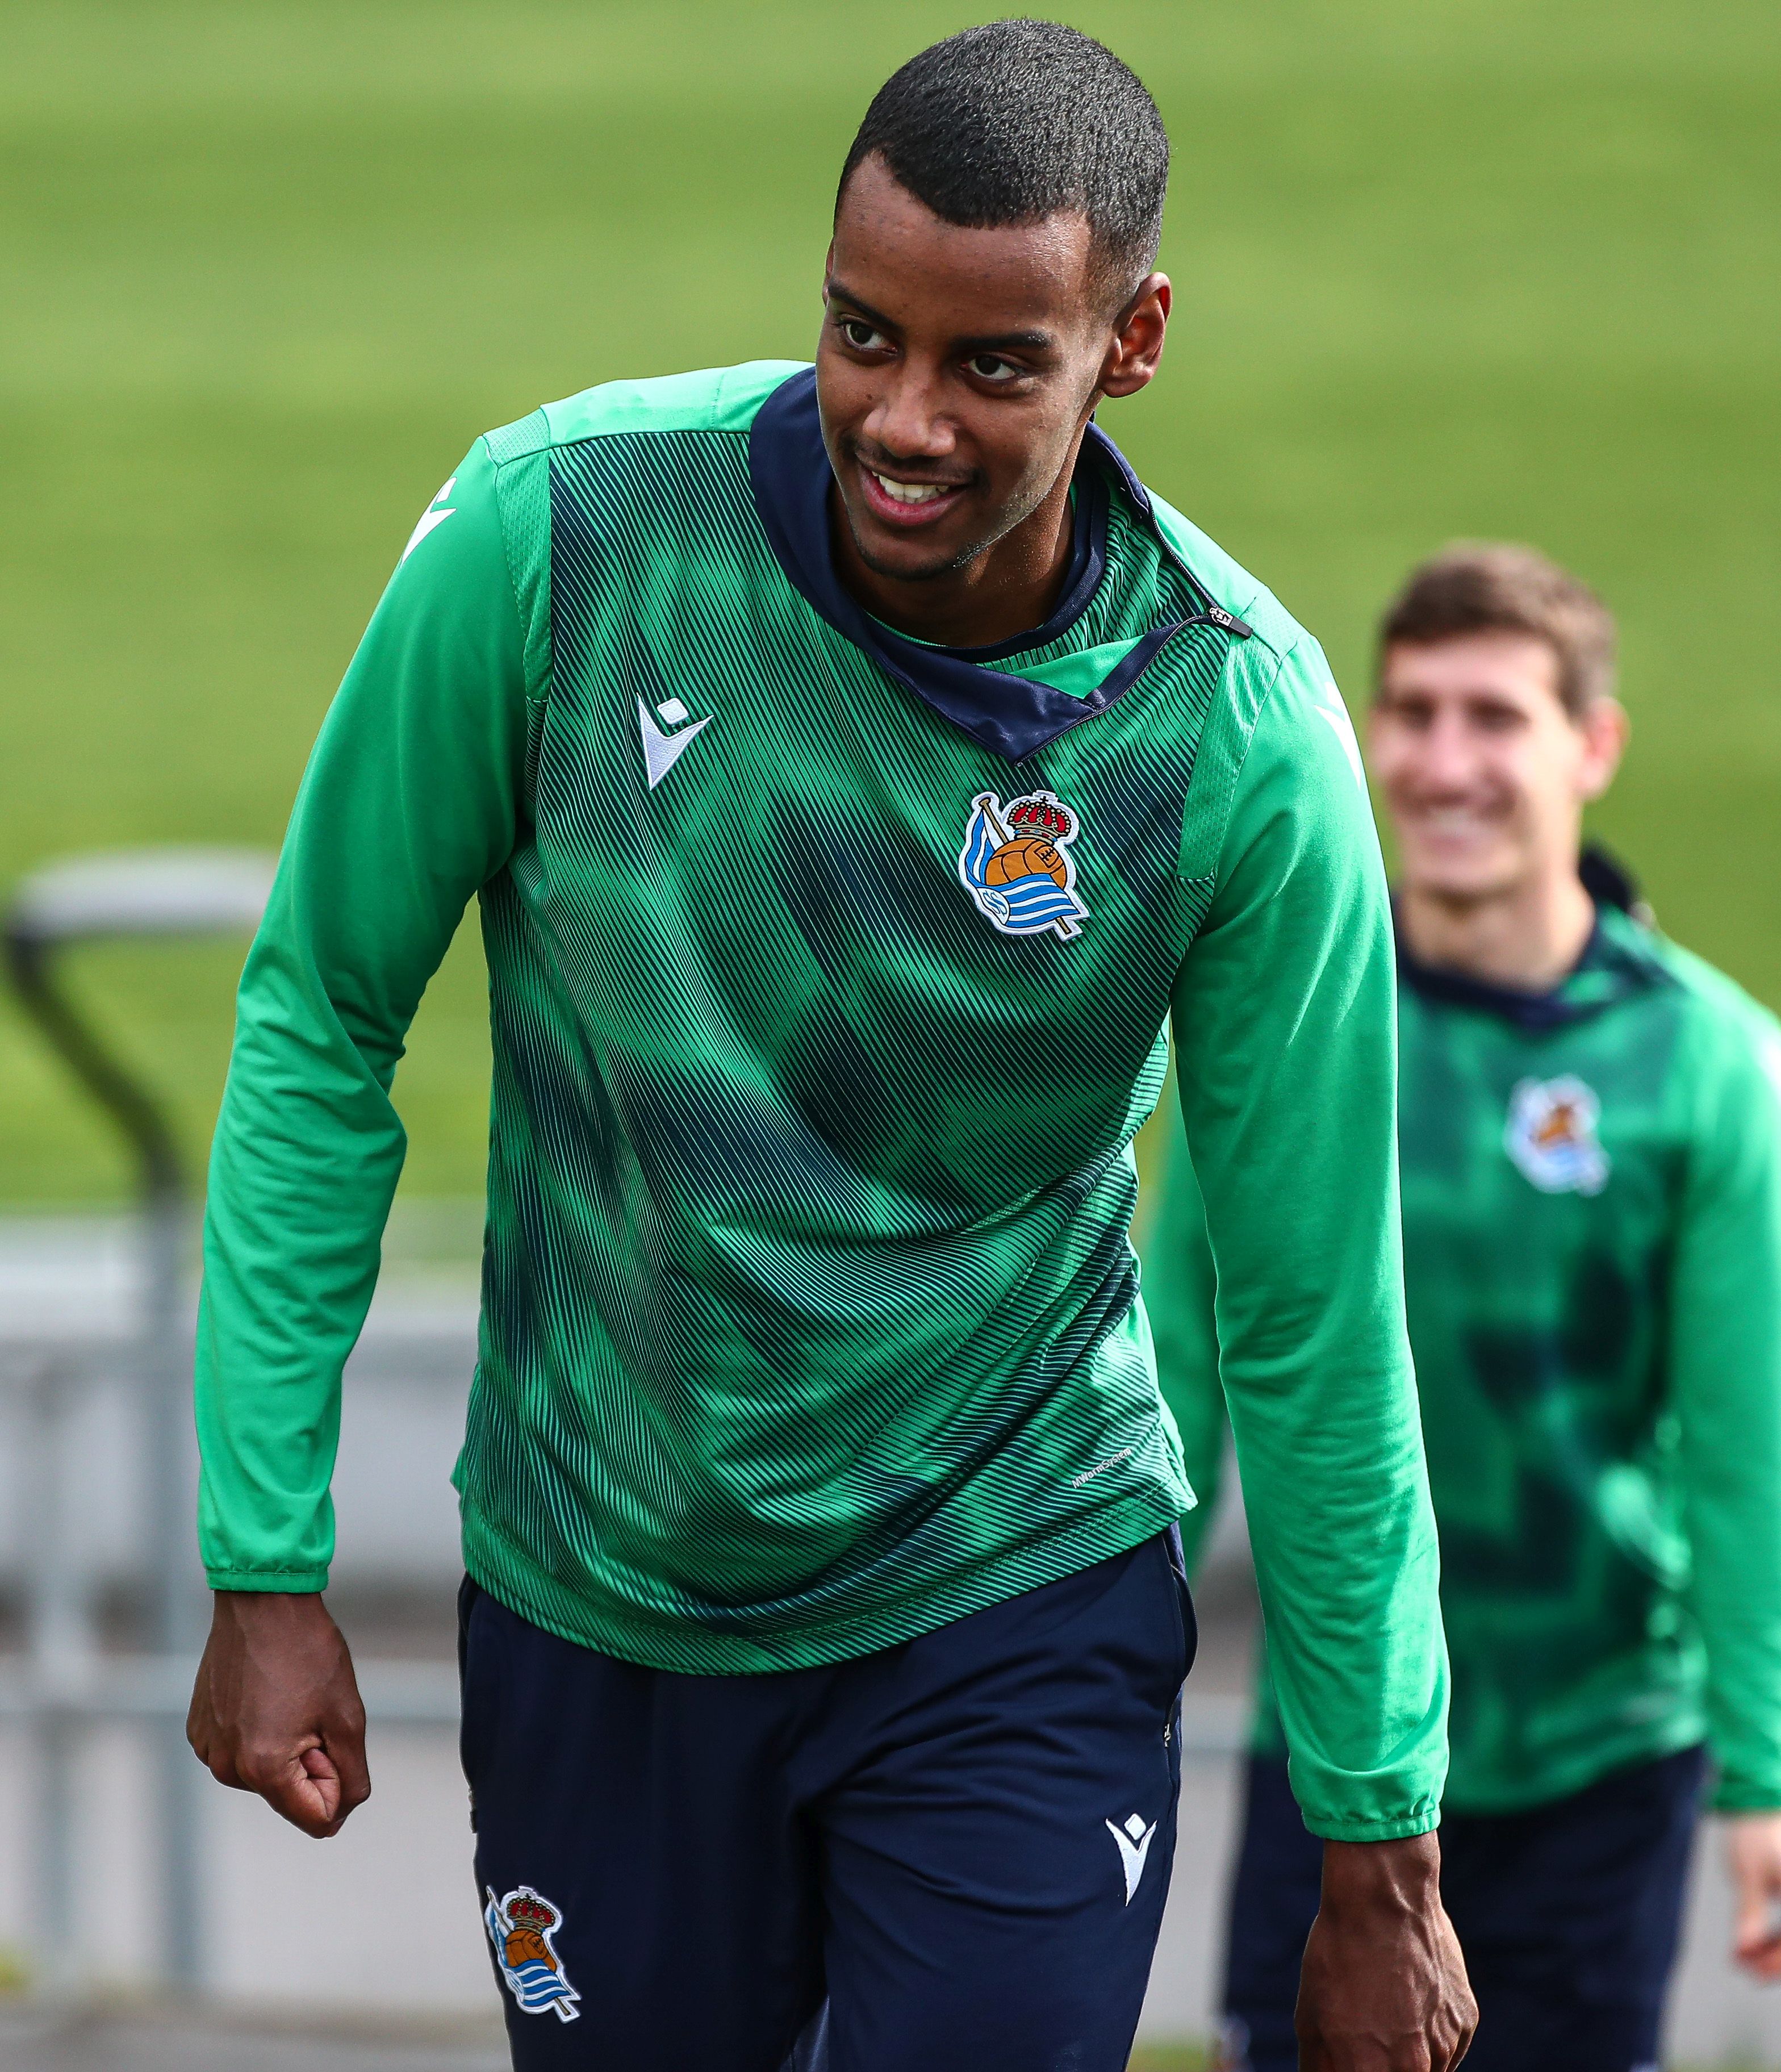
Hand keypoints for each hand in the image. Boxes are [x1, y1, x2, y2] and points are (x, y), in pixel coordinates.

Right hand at [186, 1591, 369, 1838]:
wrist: (263, 1601)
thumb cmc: (310, 1652)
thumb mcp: (348, 1717)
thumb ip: (351, 1778)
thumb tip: (338, 1817)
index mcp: (264, 1769)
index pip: (317, 1820)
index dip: (339, 1783)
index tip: (331, 1737)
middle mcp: (227, 1768)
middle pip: (290, 1797)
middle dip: (311, 1763)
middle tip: (310, 1710)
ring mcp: (208, 1749)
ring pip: (266, 1775)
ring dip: (287, 1748)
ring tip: (287, 1698)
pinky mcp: (200, 1730)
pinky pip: (243, 1752)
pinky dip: (261, 1733)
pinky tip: (265, 1693)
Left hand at [1296, 1832, 1476, 2069]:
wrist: (1384, 1898)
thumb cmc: (1339, 1955)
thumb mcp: (1311, 2018)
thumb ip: (1321, 2068)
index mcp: (1370, 2071)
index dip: (1354, 2068)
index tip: (1352, 2055)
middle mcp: (1414, 2070)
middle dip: (1380, 2064)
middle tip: (1368, 2033)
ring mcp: (1446, 2048)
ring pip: (1425, 2071)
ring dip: (1407, 2057)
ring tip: (1386, 2008)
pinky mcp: (1465, 2023)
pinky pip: (1446, 2045)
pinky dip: (1428, 2031)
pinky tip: (1410, 1995)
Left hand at [1727, 1811, 1780, 1979]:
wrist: (1761, 1799)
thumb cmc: (1754, 1831)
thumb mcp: (1748, 1873)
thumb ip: (1750, 1912)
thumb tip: (1743, 1947)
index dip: (1775, 1962)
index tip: (1748, 1969)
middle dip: (1776, 1961)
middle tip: (1746, 1967)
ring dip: (1778, 1952)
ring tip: (1747, 1956)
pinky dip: (1779, 1939)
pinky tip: (1759, 1943)